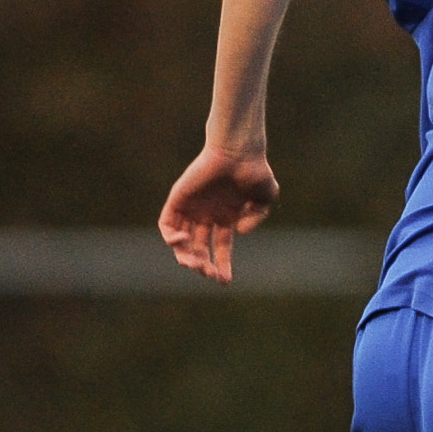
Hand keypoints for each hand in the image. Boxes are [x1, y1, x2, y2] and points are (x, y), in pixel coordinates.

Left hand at [159, 144, 277, 282]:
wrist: (239, 150)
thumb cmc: (254, 170)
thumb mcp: (265, 198)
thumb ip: (256, 217)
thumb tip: (240, 232)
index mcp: (225, 217)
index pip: (220, 248)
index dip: (222, 265)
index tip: (225, 281)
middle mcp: (206, 214)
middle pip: (199, 248)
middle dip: (203, 265)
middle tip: (209, 274)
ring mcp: (191, 207)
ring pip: (181, 241)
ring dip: (186, 257)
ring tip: (195, 265)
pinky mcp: (178, 199)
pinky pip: (167, 224)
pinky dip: (171, 237)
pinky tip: (184, 241)